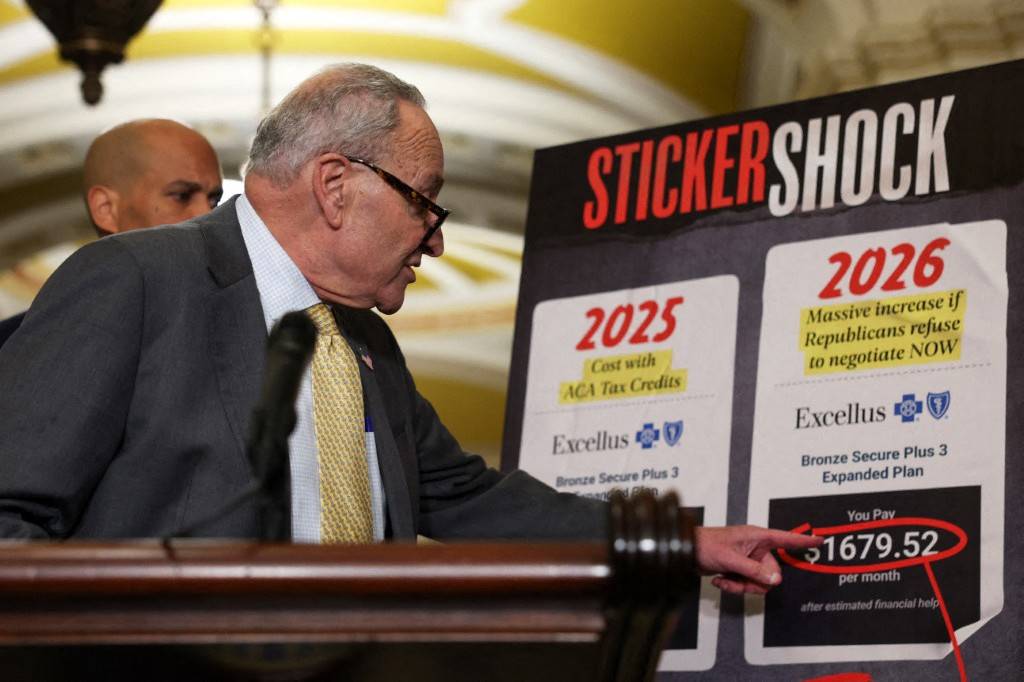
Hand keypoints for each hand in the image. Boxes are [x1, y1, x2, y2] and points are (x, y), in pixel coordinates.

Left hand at [694, 525, 821, 594]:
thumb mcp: (730, 559)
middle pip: (772, 573)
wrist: (685, 552)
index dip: (803, 541)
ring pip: (759, 582)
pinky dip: (734, 586)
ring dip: (742, 586)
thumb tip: (775, 581)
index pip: (786, 539)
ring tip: (726, 579)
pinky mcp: (740, 569)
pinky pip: (747, 584)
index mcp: (756, 537)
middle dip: (756, 582)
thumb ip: (754, 571)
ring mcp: (747, 559)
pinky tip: (721, 580)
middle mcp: (755, 547)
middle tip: (739, 579)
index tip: (820, 540)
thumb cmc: (704, 545)